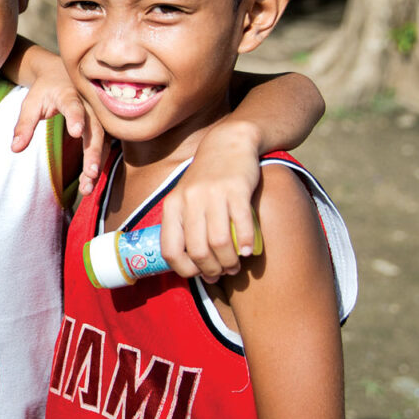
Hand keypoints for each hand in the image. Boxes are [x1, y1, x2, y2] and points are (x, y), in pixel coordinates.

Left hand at [10, 72, 106, 189]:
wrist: (61, 74)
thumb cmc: (45, 90)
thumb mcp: (30, 103)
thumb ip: (24, 125)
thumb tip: (15, 149)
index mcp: (68, 94)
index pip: (73, 105)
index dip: (76, 118)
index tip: (76, 132)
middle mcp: (88, 105)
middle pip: (94, 129)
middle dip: (93, 152)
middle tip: (90, 173)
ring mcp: (97, 117)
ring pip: (101, 141)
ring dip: (95, 164)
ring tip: (87, 188)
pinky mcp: (99, 127)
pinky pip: (101, 147)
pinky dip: (96, 165)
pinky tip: (88, 183)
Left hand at [161, 121, 264, 282]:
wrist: (228, 144)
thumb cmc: (207, 179)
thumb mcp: (186, 198)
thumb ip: (184, 226)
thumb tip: (193, 265)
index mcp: (172, 206)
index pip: (170, 249)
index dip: (185, 269)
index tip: (198, 274)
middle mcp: (189, 200)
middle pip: (198, 250)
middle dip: (212, 270)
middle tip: (222, 273)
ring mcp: (212, 194)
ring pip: (219, 242)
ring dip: (229, 261)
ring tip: (235, 265)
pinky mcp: (236, 189)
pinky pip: (241, 225)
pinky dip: (245, 243)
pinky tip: (248, 251)